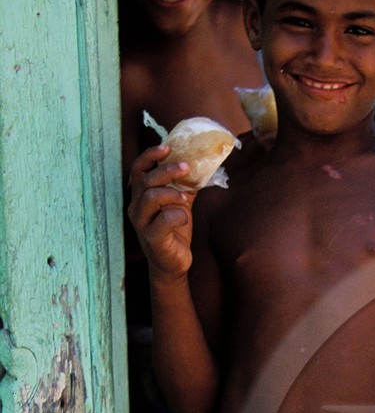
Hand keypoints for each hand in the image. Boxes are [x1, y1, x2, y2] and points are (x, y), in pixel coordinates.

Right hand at [128, 144, 195, 281]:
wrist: (174, 264)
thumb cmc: (174, 232)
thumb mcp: (180, 204)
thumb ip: (184, 186)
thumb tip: (200, 165)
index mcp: (141, 196)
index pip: (137, 169)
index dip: (150, 156)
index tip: (167, 148)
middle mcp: (136, 208)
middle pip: (144, 180)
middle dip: (166, 170)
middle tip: (186, 167)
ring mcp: (142, 223)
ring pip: (150, 197)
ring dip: (171, 193)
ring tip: (185, 198)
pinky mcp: (152, 239)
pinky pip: (162, 220)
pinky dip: (177, 215)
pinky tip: (185, 217)